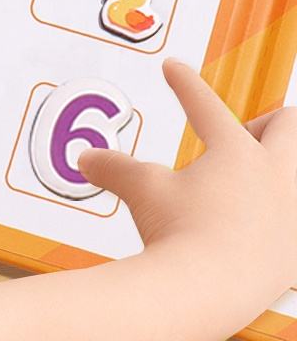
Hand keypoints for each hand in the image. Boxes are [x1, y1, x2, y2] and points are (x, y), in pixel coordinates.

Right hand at [79, 58, 296, 295]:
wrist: (207, 293)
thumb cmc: (180, 237)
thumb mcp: (141, 190)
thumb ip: (113, 168)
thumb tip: (86, 160)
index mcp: (235, 151)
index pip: (204, 104)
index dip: (183, 82)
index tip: (173, 69)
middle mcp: (274, 174)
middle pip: (288, 124)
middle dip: (264, 124)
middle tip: (239, 137)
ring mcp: (292, 210)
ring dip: (279, 166)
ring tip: (250, 181)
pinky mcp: (296, 248)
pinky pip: (296, 217)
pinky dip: (279, 214)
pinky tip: (258, 226)